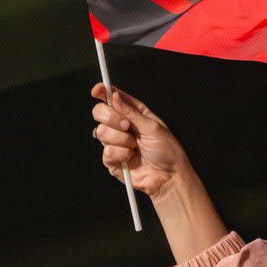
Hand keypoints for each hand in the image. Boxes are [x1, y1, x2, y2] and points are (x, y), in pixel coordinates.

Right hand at [91, 82, 189, 198]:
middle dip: (111, 117)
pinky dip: (120, 153)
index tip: (97, 90)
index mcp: (134, 114)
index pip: (114, 99)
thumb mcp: (152, 127)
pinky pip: (106, 152)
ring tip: (135, 147)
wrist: (169, 176)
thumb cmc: (167, 151)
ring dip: (121, 139)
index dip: (103, 92)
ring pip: (102, 132)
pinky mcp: (112, 160)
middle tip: (126, 126)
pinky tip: (131, 158)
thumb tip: (114, 97)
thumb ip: (131, 113)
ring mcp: (116, 143)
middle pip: (100, 113)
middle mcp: (122, 126)